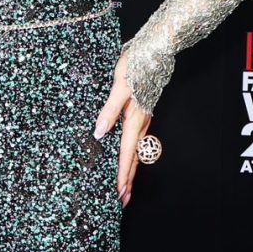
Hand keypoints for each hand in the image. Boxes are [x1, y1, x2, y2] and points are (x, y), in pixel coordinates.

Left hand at [94, 52, 151, 208]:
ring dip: (131, 170)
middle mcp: (141, 123)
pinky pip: (137, 141)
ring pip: (137, 151)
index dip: (122, 173)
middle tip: (124, 200)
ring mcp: (143, 119)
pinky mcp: (142, 113)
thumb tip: (99, 132)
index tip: (119, 192)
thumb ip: (109, 110)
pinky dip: (132, 155)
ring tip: (126, 186)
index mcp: (135, 119)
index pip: (126, 152)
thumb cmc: (135, 67)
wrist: (154, 51)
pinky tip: (129, 157)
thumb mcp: (118, 87)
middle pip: (134, 158)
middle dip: (128, 179)